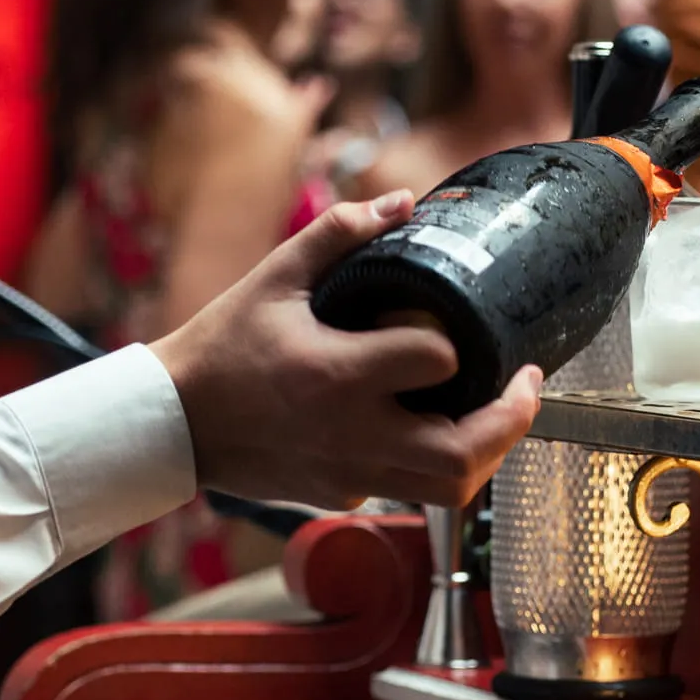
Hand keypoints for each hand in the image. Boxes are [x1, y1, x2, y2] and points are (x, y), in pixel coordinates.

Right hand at [150, 190, 542, 509]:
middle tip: (527, 385)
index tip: (467, 326)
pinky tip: (436, 426)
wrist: (172, 425)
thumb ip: (340, 234)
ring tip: (499, 414)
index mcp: (337, 373)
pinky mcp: (344, 495)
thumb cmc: (222, 347)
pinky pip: (411, 488)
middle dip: (513, 420)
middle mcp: (353, 433)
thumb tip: (401, 203)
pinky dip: (437, 463)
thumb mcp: (274, 279)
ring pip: (450, 489)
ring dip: (488, 453)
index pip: (436, 361)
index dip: (460, 341)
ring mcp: (352, 475)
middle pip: (463, 452)